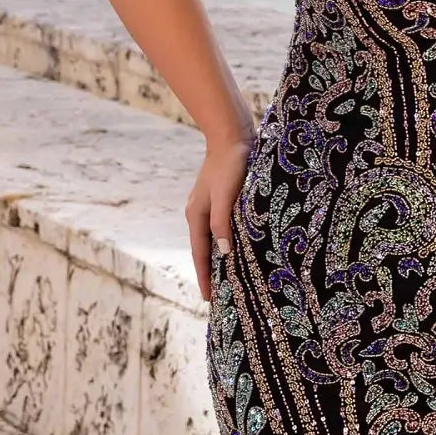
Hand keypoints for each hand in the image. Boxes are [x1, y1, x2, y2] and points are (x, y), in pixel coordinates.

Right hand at [187, 130, 254, 301]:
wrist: (232, 135)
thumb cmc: (230, 164)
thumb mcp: (226, 195)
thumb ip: (223, 223)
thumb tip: (223, 252)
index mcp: (196, 214)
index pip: (200, 254)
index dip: (206, 277)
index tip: (210, 299)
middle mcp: (199, 212)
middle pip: (204, 249)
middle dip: (211, 272)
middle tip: (221, 296)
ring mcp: (209, 205)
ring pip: (213, 239)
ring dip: (220, 258)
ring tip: (230, 277)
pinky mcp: (221, 198)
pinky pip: (222, 227)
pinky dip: (227, 242)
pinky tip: (239, 248)